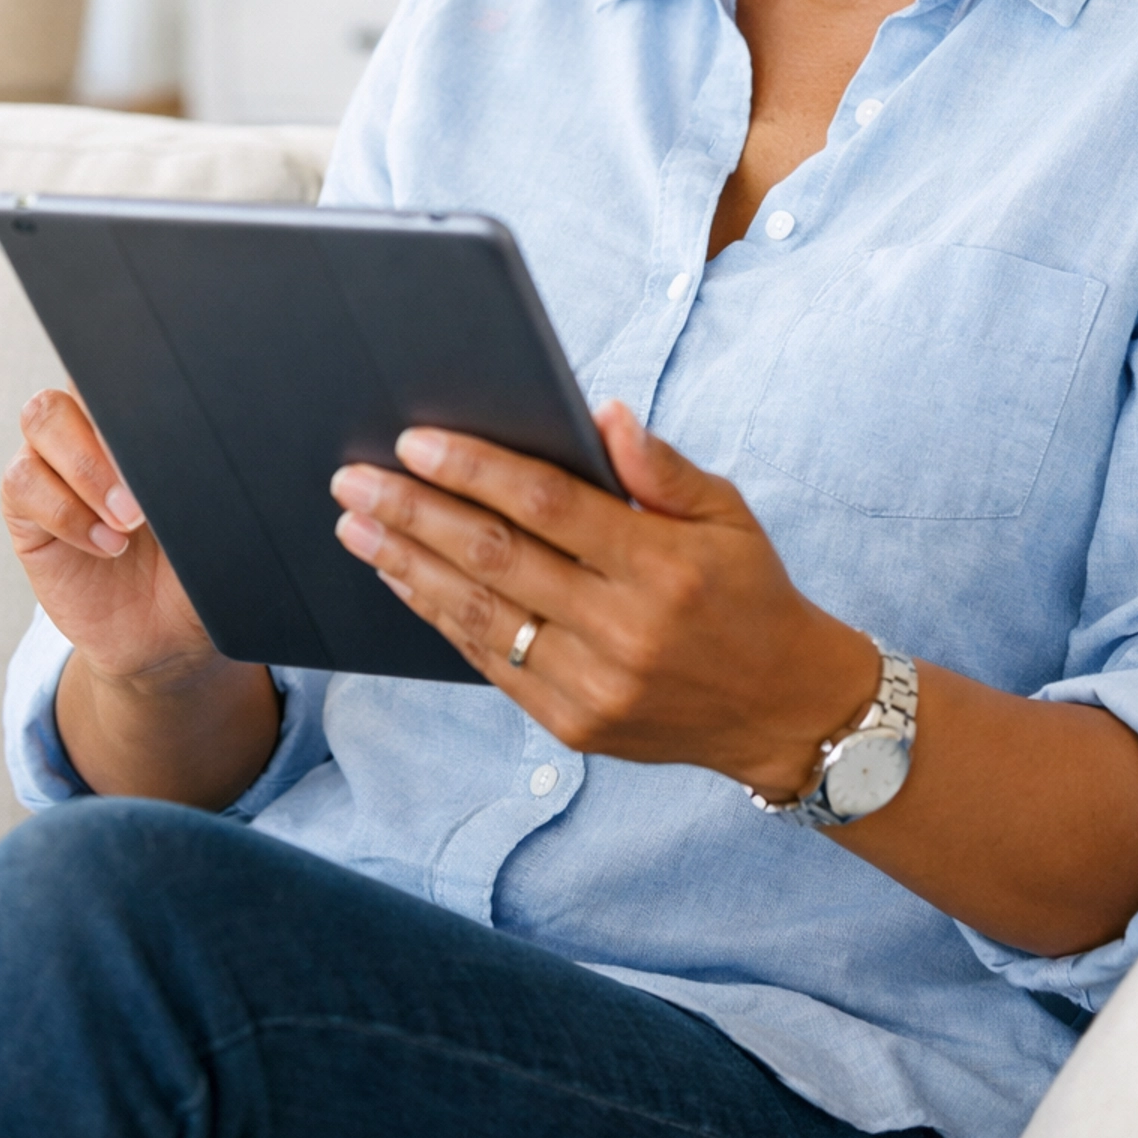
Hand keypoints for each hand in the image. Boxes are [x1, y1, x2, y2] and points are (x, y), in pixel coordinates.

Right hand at [2, 387, 212, 685]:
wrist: (168, 636)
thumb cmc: (202, 565)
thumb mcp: (223, 516)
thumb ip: (216, 473)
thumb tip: (235, 433)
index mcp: (145, 419)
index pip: (129, 368)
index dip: (139, 382)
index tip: (172, 420)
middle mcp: (94, 428)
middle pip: (79, 379)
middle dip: (112, 428)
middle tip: (150, 489)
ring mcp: (56, 465)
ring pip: (43, 419)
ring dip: (88, 468)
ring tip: (130, 521)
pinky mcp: (28, 511)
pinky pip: (24, 483)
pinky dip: (66, 512)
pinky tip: (107, 546)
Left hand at [331, 403, 878, 798]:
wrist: (783, 708)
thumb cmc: (750, 592)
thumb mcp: (729, 514)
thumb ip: (661, 467)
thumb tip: (601, 413)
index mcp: (663, 565)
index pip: (548, 506)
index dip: (476, 470)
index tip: (416, 440)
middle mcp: (624, 628)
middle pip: (496, 558)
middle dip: (415, 512)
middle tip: (353, 479)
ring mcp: (594, 683)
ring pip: (479, 616)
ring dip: (407, 566)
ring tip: (357, 526)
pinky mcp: (574, 723)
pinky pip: (489, 664)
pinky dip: (439, 617)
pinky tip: (403, 579)